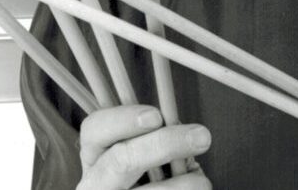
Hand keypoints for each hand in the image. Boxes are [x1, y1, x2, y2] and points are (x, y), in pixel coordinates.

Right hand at [77, 104, 211, 188]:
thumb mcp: (144, 155)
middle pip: (121, 160)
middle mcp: (95, 184)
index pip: (95, 129)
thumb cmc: (150, 179)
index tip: (157, 116)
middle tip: (202, 137)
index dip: (123, 119)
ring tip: (202, 183)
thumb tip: (188, 134)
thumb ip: (156, 140)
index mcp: (95, 157)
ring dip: (185, 184)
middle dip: (165, 144)